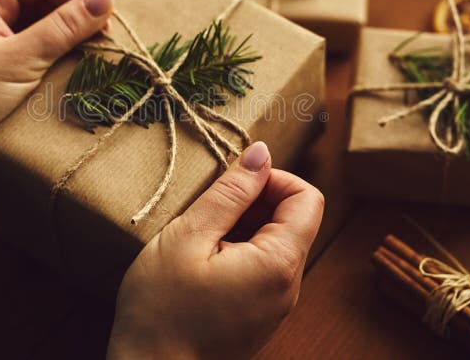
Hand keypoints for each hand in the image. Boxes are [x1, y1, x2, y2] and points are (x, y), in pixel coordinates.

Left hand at [0, 0, 113, 162]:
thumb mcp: (19, 60)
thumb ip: (64, 27)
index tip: (102, 25)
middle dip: (75, 20)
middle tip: (102, 48)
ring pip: (45, 28)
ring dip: (68, 45)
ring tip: (89, 65)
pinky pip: (36, 53)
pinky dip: (56, 63)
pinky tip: (70, 80)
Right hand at [108, 141, 323, 358]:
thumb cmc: (161, 311)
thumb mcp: (188, 237)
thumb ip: (230, 192)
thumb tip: (262, 153)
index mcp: (279, 263)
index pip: (308, 197)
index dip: (273, 178)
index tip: (233, 182)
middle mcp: (288, 286)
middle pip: (294, 220)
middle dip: (255, 201)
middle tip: (208, 209)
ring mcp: (275, 305)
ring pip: (275, 243)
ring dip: (242, 226)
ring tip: (199, 236)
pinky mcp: (258, 315)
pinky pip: (262, 268)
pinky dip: (237, 251)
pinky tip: (200, 260)